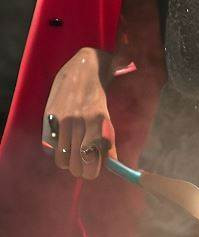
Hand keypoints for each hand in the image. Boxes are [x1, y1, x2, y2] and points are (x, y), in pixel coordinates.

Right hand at [42, 47, 116, 179]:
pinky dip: (57, 151)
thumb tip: (110, 161)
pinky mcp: (49, 118)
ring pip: (63, 158)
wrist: (84, 65)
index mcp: (99, 118)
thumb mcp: (108, 111)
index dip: (96, 168)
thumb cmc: (101, 90)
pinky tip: (64, 146)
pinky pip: (50, 147)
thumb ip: (107, 135)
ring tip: (76, 158)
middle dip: (84, 170)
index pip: (96, 154)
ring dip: (70, 162)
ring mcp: (61, 119)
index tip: (99, 170)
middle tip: (88, 169)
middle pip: (78, 162)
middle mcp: (79, 120)